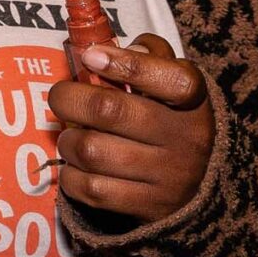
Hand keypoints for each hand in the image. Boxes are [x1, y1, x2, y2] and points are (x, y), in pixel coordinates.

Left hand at [45, 33, 214, 223]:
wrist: (196, 187)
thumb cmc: (169, 121)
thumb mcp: (172, 83)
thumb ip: (149, 55)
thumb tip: (104, 50)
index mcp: (193, 102)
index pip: (171, 80)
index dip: (127, 65)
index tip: (90, 57)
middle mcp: (185, 138)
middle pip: (109, 110)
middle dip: (69, 99)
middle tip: (61, 98)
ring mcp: (167, 176)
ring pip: (91, 151)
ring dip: (67, 141)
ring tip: (71, 136)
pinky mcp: (147, 207)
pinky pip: (89, 189)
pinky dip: (71, 175)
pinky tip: (77, 166)